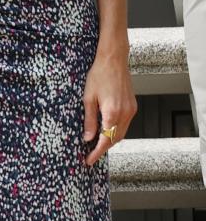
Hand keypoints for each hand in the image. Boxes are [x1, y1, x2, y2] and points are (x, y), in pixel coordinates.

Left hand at [82, 43, 136, 165]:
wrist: (114, 60)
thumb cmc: (99, 75)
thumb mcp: (88, 98)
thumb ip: (89, 120)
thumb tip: (88, 138)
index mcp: (112, 113)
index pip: (105, 140)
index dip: (97, 153)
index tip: (89, 160)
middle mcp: (124, 114)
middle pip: (115, 139)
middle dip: (104, 149)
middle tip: (91, 155)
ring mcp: (130, 110)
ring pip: (122, 133)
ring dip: (111, 140)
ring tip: (97, 145)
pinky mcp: (133, 106)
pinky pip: (125, 124)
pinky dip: (117, 131)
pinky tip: (107, 131)